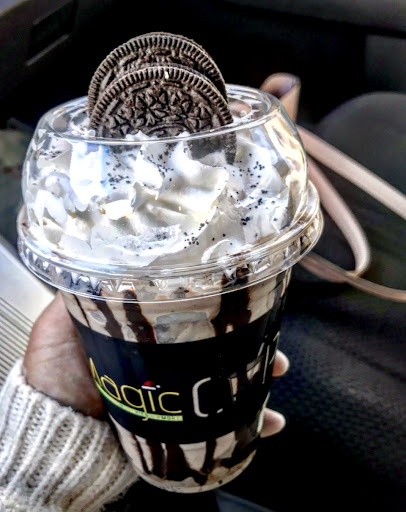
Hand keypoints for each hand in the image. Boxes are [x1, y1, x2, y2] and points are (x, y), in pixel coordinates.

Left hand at [24, 293, 288, 436]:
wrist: (53, 427)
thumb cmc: (55, 370)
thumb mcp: (64, 319)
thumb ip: (81, 289)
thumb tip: (96, 252)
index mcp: (144, 337)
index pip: (191, 317)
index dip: (218, 308)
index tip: (240, 299)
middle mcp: (163, 364)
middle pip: (215, 349)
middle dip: (248, 343)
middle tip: (270, 337)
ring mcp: (173, 396)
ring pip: (225, 384)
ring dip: (257, 379)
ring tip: (276, 370)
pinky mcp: (177, 427)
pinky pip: (219, 428)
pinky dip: (248, 425)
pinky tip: (268, 421)